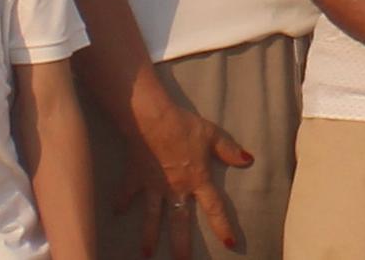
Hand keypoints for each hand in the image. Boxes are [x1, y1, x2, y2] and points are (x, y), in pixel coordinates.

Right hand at [121, 82, 255, 254]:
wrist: (150, 118)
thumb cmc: (182, 125)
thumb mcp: (211, 134)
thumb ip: (229, 150)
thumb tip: (248, 160)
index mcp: (197, 180)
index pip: (214, 209)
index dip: (223, 227)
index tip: (230, 244)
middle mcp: (176, 189)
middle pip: (180, 222)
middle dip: (181, 245)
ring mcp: (154, 186)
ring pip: (152, 217)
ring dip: (148, 236)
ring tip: (146, 254)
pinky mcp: (136, 178)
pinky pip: (127, 194)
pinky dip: (120, 202)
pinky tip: (116, 213)